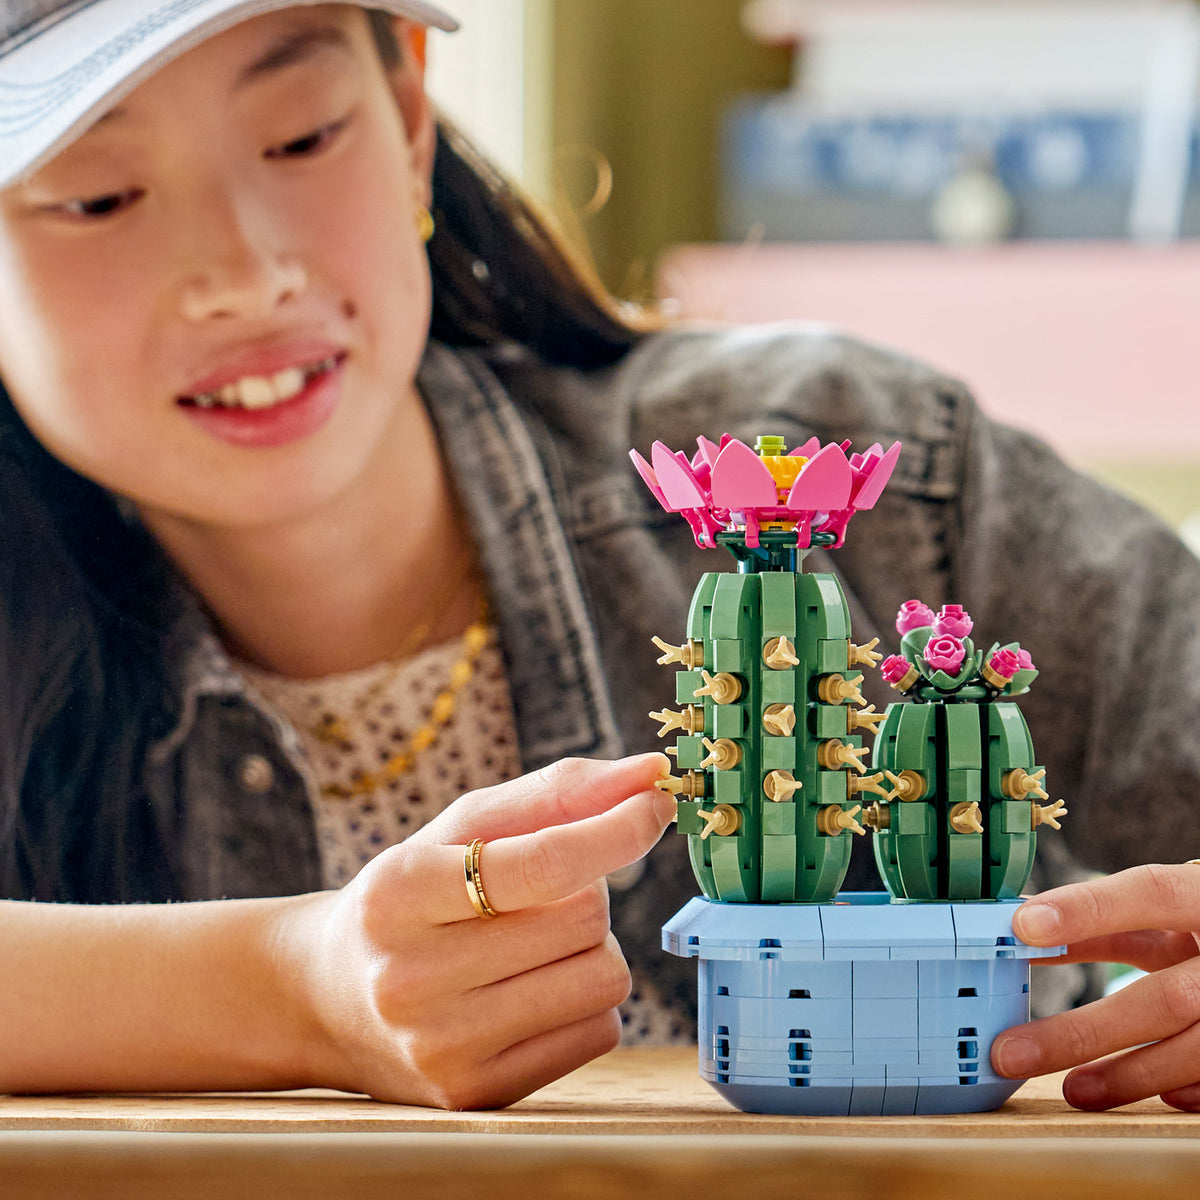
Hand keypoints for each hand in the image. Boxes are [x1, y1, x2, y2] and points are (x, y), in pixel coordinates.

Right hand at [285, 752, 674, 1109]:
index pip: (541, 863)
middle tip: (539, 898)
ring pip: (604, 978)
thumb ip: (557, 794)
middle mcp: (411, 976)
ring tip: (533, 946)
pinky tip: (531, 994)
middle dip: (586, 893)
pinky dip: (586, 1003)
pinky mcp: (476, 1096)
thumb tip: (651, 773)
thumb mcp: (463, 829)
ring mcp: (441, 1047)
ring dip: (591, 948)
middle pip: (585, 919)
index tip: (656, 803)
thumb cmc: (415, 896)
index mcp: (401, 890)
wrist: (328, 998)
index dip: (615, 829)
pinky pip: (601, 1032)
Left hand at [991, 863, 1199, 1110]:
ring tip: (1071, 1089)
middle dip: (1082, 1031)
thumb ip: (1100, 916)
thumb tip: (1016, 924)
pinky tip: (1155, 1096)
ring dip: (1127, 1075)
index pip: (1151, 893)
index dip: (1088, 908)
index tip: (1022, 927)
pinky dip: (1186, 1089)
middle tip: (1008, 1052)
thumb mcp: (1166, 910)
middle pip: (1165, 999)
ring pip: (1194, 1050)